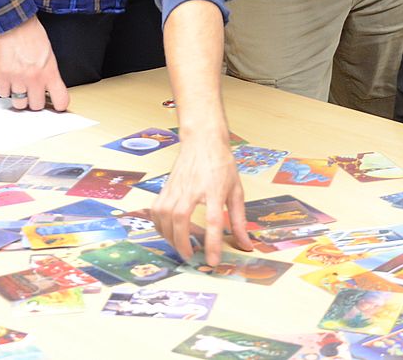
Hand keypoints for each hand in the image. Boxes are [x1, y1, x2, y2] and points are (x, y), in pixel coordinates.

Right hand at [0, 17, 68, 111]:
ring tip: (20, 88)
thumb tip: (50, 88)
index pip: (61, 99)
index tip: (57, 105)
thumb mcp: (50, 55)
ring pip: (19, 103)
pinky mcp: (3, 75)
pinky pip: (3, 93)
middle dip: (35, 101)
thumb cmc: (33, 35)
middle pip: (36, 106)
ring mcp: (18, 78)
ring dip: (20, 98)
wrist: (16, 24)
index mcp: (50, 72)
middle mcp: (35, 78)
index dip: (59, 105)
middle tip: (34, 93)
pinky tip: (9, 82)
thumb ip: (49, 73)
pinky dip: (5, 90)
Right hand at [154, 131, 253, 266]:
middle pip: (181, 220)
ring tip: (181, 247)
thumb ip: (239, 220)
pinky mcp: (165, 187)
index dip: (212, 242)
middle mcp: (192, 189)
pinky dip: (160, 226)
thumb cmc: (221, 164)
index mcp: (215, 189)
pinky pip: (156, 211)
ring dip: (171, 237)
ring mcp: (176, 187)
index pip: (213, 220)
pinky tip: (168, 232)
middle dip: (183, 243)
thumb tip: (245, 244)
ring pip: (165, 217)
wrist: (202, 140)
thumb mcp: (236, 190)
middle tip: (191, 257)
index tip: (212, 261)